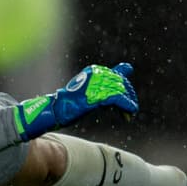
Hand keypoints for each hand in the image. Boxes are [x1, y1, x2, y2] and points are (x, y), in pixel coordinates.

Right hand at [12, 63, 138, 140]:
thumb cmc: (69, 102)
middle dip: (128, 96)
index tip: (127, 97)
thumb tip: (123, 72)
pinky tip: (129, 114)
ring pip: (120, 90)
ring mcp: (94, 85)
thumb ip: (104, 84)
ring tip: (130, 113)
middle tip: (130, 108)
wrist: (56, 110)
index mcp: (93, 71)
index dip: (124, 86)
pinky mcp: (94, 97)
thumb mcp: (88, 91)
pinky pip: (117, 99)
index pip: (116, 74)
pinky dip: (126, 106)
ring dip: (128, 102)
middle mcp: (95, 75)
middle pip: (120, 83)